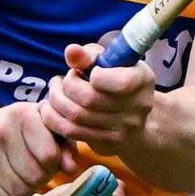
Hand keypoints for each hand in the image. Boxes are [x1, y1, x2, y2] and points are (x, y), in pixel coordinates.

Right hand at [0, 98, 67, 195]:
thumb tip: (71, 168)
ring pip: (19, 191)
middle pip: (35, 176)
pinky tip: (11, 191)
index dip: (54, 164)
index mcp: (21, 114)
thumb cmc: (21, 133)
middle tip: (36, 173)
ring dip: (27, 191)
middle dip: (41, 179)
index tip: (48, 161)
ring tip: (24, 180)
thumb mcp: (47, 130)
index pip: (49, 155)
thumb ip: (65, 146)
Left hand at [41, 42, 157, 155]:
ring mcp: (125, 129)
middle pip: (90, 98)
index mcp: (143, 80)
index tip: (87, 72)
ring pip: (77, 116)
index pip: (119, 82)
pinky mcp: (108, 144)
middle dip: (66, 86)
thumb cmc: (114, 80)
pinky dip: (54, 119)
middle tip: (59, 81)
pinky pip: (72, 132)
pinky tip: (51, 108)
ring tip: (53, 92)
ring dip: (56, 101)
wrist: (130, 118)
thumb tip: (71, 51)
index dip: (94, 75)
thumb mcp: (106, 61)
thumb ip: (88, 55)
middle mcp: (139, 106)